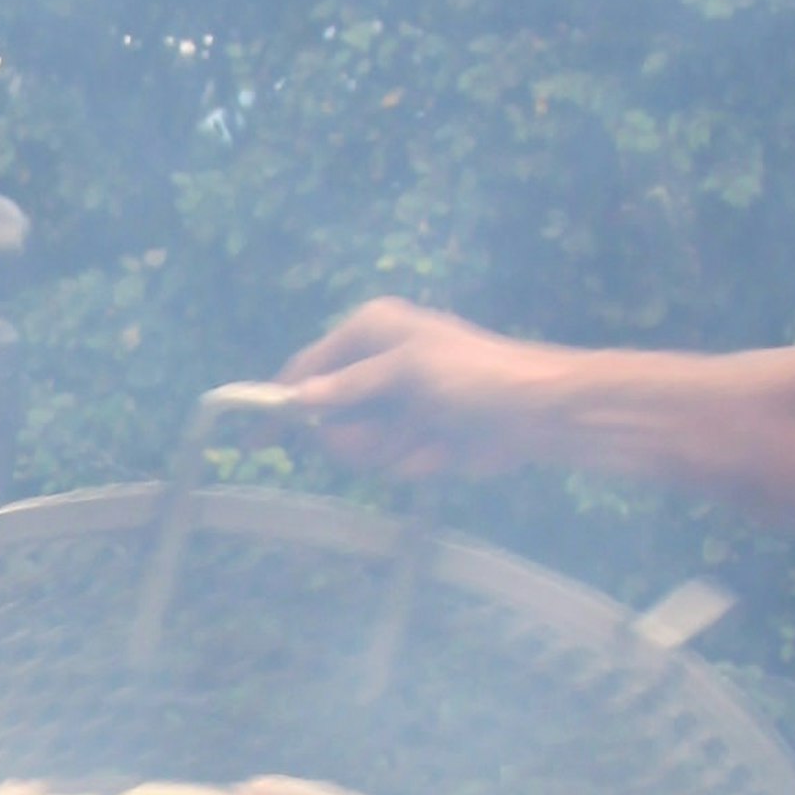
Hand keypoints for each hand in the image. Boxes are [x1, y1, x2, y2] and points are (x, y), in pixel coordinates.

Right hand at [271, 295, 567, 477]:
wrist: (536, 413)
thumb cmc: (473, 374)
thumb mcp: (407, 370)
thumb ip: (349, 385)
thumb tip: (296, 398)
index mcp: (369, 331)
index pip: (307, 367)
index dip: (281, 402)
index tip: (258, 440)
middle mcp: (375, 365)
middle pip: (326, 418)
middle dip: (357, 434)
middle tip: (393, 429)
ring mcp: (393, 406)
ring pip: (356, 448)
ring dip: (390, 448)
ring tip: (427, 434)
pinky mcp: (413, 439)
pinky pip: (389, 463)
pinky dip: (415, 460)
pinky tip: (443, 449)